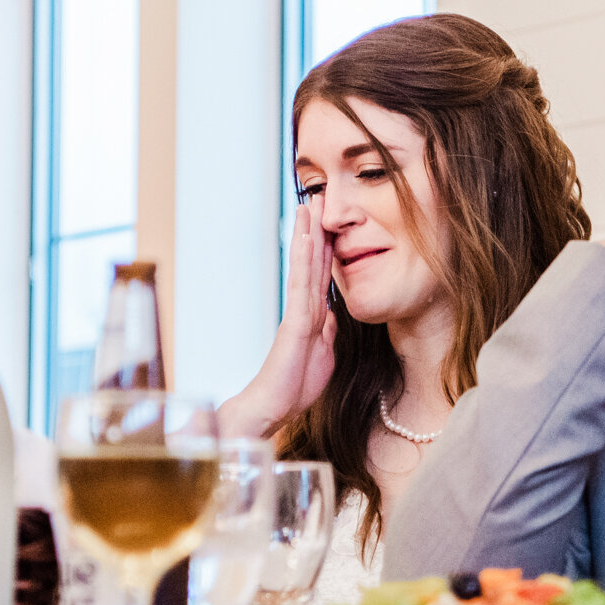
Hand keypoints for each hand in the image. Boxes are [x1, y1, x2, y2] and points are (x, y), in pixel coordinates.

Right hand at [219, 208, 338, 439]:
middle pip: (310, 261)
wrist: (272, 407)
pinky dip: (304, 260)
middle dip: (314, 230)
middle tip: (316, 197)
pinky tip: (306, 239)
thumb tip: (332, 315)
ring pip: (304, 266)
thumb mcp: (323, 354)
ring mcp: (298, 312)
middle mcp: (303, 307)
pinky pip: (301, 285)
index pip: (320, 273)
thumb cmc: (293, 386)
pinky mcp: (295, 322)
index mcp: (312, 315)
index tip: (328, 221)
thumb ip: (326, 332)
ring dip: (307, 235)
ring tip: (308, 205)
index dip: (325, 247)